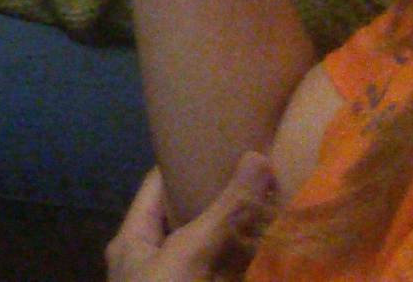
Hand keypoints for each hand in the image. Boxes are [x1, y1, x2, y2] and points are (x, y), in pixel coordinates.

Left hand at [107, 156, 277, 281]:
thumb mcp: (187, 253)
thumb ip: (222, 213)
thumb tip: (257, 158)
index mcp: (134, 240)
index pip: (157, 187)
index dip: (185, 163)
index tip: (220, 143)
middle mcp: (155, 261)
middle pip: (190, 221)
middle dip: (223, 201)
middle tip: (263, 174)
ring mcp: (182, 280)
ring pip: (216, 253)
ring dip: (244, 237)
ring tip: (278, 205)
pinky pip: (233, 275)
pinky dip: (254, 266)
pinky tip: (277, 250)